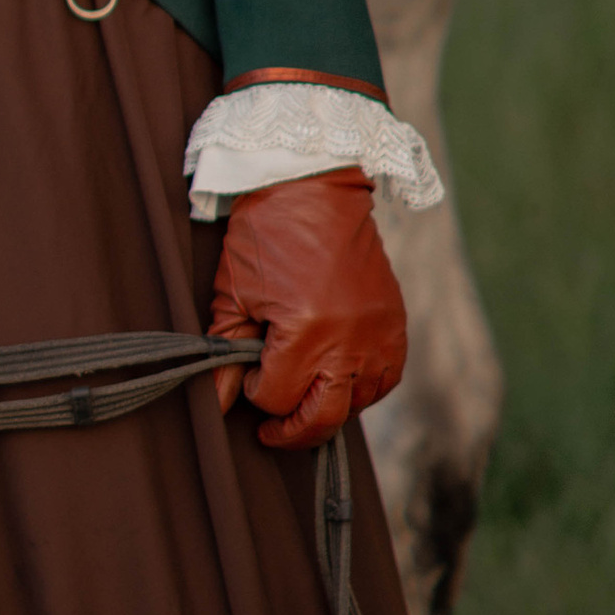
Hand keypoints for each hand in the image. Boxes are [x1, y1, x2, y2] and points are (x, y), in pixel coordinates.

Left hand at [208, 166, 407, 451]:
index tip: (246, 376)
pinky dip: (363, 387)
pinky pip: (386, 378)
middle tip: (271, 429)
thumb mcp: (234, 291)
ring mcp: (379, 333)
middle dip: (292, 430)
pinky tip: (338, 378)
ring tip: (303, 395)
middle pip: (324, 417)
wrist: (313, 183)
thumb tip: (218, 401)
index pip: (279, 397)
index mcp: (306, 329)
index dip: (255, 394)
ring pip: (358, 403)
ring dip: (329, 408)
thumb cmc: (266, 231)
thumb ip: (226, 351)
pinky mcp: (396, 322)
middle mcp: (349, 339)